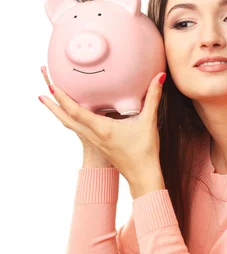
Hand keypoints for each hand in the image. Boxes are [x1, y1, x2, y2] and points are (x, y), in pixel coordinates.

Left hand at [39, 69, 165, 183]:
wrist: (142, 176)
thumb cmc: (145, 152)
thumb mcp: (148, 122)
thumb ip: (153, 98)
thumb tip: (158, 77)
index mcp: (102, 129)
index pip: (76, 111)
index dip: (63, 98)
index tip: (52, 86)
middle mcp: (94, 135)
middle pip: (66, 119)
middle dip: (52, 106)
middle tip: (41, 93)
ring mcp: (95, 141)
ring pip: (70, 125)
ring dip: (59, 112)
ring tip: (49, 101)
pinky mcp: (99, 144)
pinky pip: (79, 129)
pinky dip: (70, 119)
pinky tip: (73, 114)